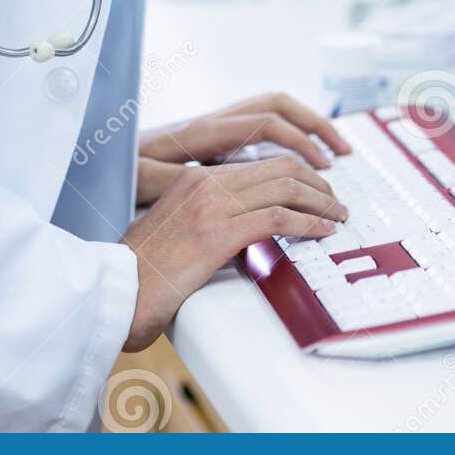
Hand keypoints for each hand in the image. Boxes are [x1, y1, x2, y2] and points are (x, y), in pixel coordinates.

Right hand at [122, 154, 347, 351]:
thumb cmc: (144, 272)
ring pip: (285, 187)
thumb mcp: (177, 229)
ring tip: (337, 216)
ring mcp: (212, 205)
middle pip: (280, 168)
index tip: (318, 189)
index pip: (262, 163)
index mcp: (196, 179)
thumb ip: (209, 217)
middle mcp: (206, 183)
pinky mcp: (218, 233)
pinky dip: (308, 222)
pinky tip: (322, 232)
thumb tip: (249, 225)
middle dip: (317, 183)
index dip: (298, 173)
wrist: (118, 292)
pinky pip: (277, 218)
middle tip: (336, 201)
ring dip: (321, 202)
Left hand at [139, 91, 351, 176]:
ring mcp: (215, 125)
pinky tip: (298, 159)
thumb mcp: (145, 181)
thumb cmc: (118, 173)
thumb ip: (179, 181)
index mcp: (204, 131)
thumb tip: (212, 186)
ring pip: (271, 109)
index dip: (299, 145)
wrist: (98, 160)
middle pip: (277, 104)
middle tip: (342, 153)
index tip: (322, 172)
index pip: (265, 125)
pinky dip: (287, 134)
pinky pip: (260, 124)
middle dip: (314, 123)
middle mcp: (213, 120)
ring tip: (332, 151)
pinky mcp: (214, 137)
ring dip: (304, 124)